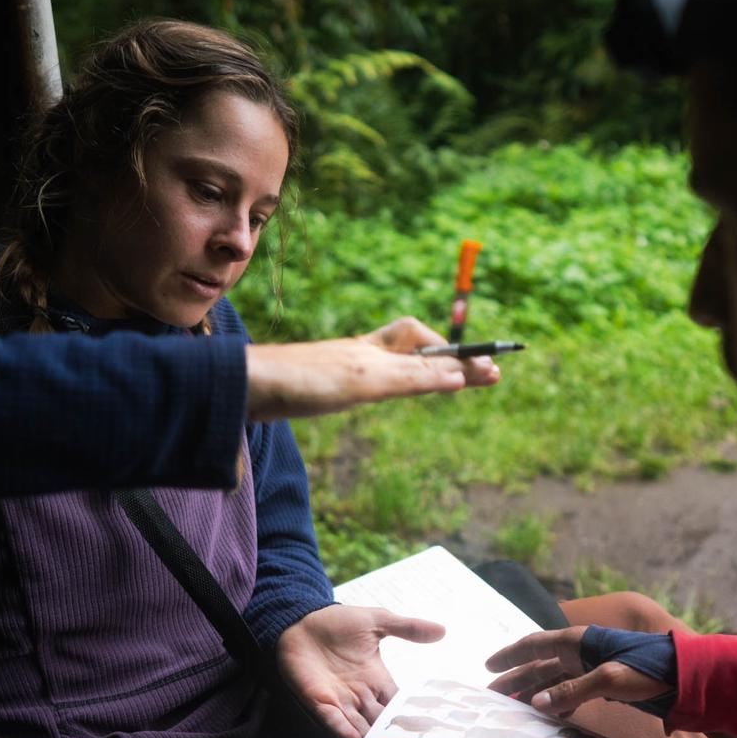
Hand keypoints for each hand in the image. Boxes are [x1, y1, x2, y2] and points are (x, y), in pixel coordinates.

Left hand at [246, 317, 499, 419]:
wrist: (245, 388)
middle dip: (448, 359)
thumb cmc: (306, 380)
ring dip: (423, 371)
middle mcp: (364, 354)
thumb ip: (415, 379)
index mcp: (377, 349)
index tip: (491, 369)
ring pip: (395, 365)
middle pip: (416, 351)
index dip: (461, 356)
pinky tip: (387, 392)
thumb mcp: (369, 381)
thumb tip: (464, 375)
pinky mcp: (326, 385)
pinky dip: (394, 384)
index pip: (430, 345)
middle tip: (480, 375)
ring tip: (449, 382)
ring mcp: (345, 369)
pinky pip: (373, 380)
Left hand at [274, 605, 444, 737]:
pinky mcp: (319, 701)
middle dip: (393, 736)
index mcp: (377, 678)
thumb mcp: (377, 622)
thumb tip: (442, 630)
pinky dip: (344, 731)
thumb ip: (407, 628)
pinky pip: (334, 721)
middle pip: (381, 721)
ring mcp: (340, 700)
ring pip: (360, 727)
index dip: (411, 716)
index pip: (398, 704)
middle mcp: (361, 694)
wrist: (300, 620)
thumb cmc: (337, 622)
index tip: (430, 731)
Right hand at [485, 627, 671, 717]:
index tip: (488, 667)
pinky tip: (548, 717)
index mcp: (579, 642)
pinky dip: (557, 703)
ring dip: (533, 693)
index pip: (534, 645)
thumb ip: (571, 691)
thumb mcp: (609, 679)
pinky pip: (572, 693)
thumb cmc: (649, 670)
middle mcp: (581, 652)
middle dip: (515, 678)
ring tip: (512, 709)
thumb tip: (535, 703)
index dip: (510, 655)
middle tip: (491, 696)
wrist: (684, 677)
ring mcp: (592, 668)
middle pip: (539, 664)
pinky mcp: (604, 685)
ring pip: (554, 680)